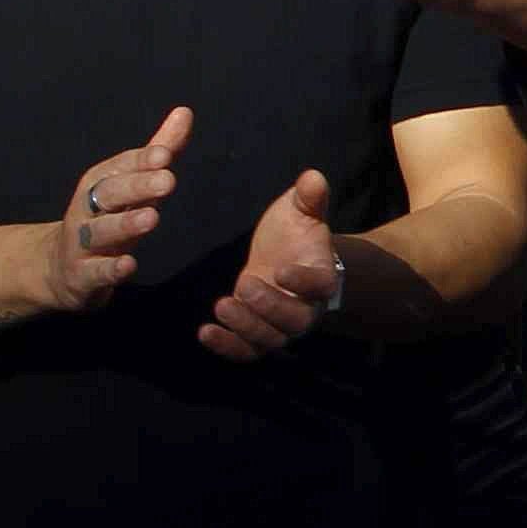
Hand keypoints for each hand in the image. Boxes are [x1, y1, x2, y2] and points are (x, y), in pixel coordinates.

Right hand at [43, 107, 190, 313]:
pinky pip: (96, 272)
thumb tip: (185, 112)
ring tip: (151, 218)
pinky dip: (111, 269)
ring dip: (125, 225)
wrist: (57, 269)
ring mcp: (81, 244)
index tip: (164, 155)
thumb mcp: (132, 185)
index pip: (120, 167)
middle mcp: (87, 210)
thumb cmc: (105, 218)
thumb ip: (159, 150)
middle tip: (168, 180)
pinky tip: (129, 264)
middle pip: (109, 194)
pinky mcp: (82, 275)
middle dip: (137, 186)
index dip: (141, 161)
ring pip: (101, 232)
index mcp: (99, 183)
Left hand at [201, 168, 345, 361]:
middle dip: (269, 306)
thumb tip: (313, 176)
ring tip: (221, 306)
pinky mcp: (257, 337)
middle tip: (245, 286)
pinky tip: (205, 332)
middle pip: (294, 319)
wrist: (288, 261)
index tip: (281, 269)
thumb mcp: (302, 211)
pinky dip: (227, 346)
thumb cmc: (297, 234)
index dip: (303, 281)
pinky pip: (246, 351)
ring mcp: (281, 327)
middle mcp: (305, 309)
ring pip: (269, 338)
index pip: (319, 285)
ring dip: (245, 326)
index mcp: (322, 277)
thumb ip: (309, 198)